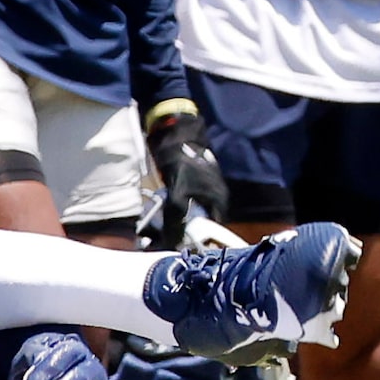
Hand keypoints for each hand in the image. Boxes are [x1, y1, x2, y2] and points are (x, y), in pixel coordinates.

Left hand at [146, 106, 228, 244]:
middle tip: (168, 242)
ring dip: (178, 221)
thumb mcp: (179, 190)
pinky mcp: (191, 184)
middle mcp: (214, 196)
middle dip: (186, 232)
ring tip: (161, 232)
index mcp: (218, 199)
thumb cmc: (182, 159)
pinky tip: (161, 215)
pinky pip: (184, 204)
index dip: (200, 240)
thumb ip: (177, 215)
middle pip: (202, 223)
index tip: (185, 249)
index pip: (214, 229)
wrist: (175, 131)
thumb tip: (173, 240)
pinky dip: (173, 210)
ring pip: (191, 213)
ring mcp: (203, 190)